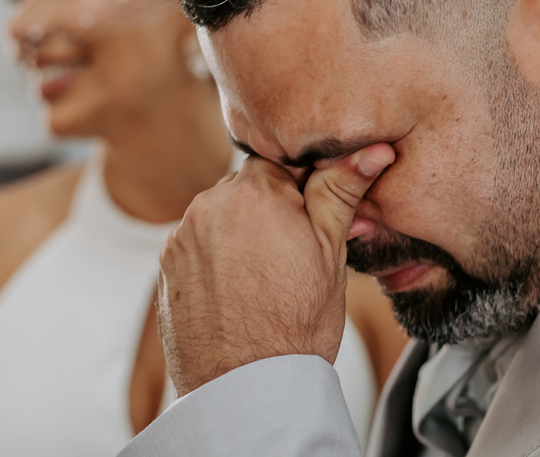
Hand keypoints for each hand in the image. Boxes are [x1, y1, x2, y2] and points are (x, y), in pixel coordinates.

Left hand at [156, 144, 395, 395]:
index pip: (281, 164)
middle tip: (291, 256)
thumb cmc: (298, 323)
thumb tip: (373, 151)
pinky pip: (198, 245)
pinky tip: (238, 291)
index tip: (311, 222)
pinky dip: (216, 259)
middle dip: (267, 211)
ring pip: (221, 216)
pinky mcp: (166, 266)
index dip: (301, 192)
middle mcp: (209, 204)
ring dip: (240, 234)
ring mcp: (182, 236)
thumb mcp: (331, 251)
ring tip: (264, 278)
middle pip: (246, 189)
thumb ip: (342, 191)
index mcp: (254, 190)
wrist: (248, 389)